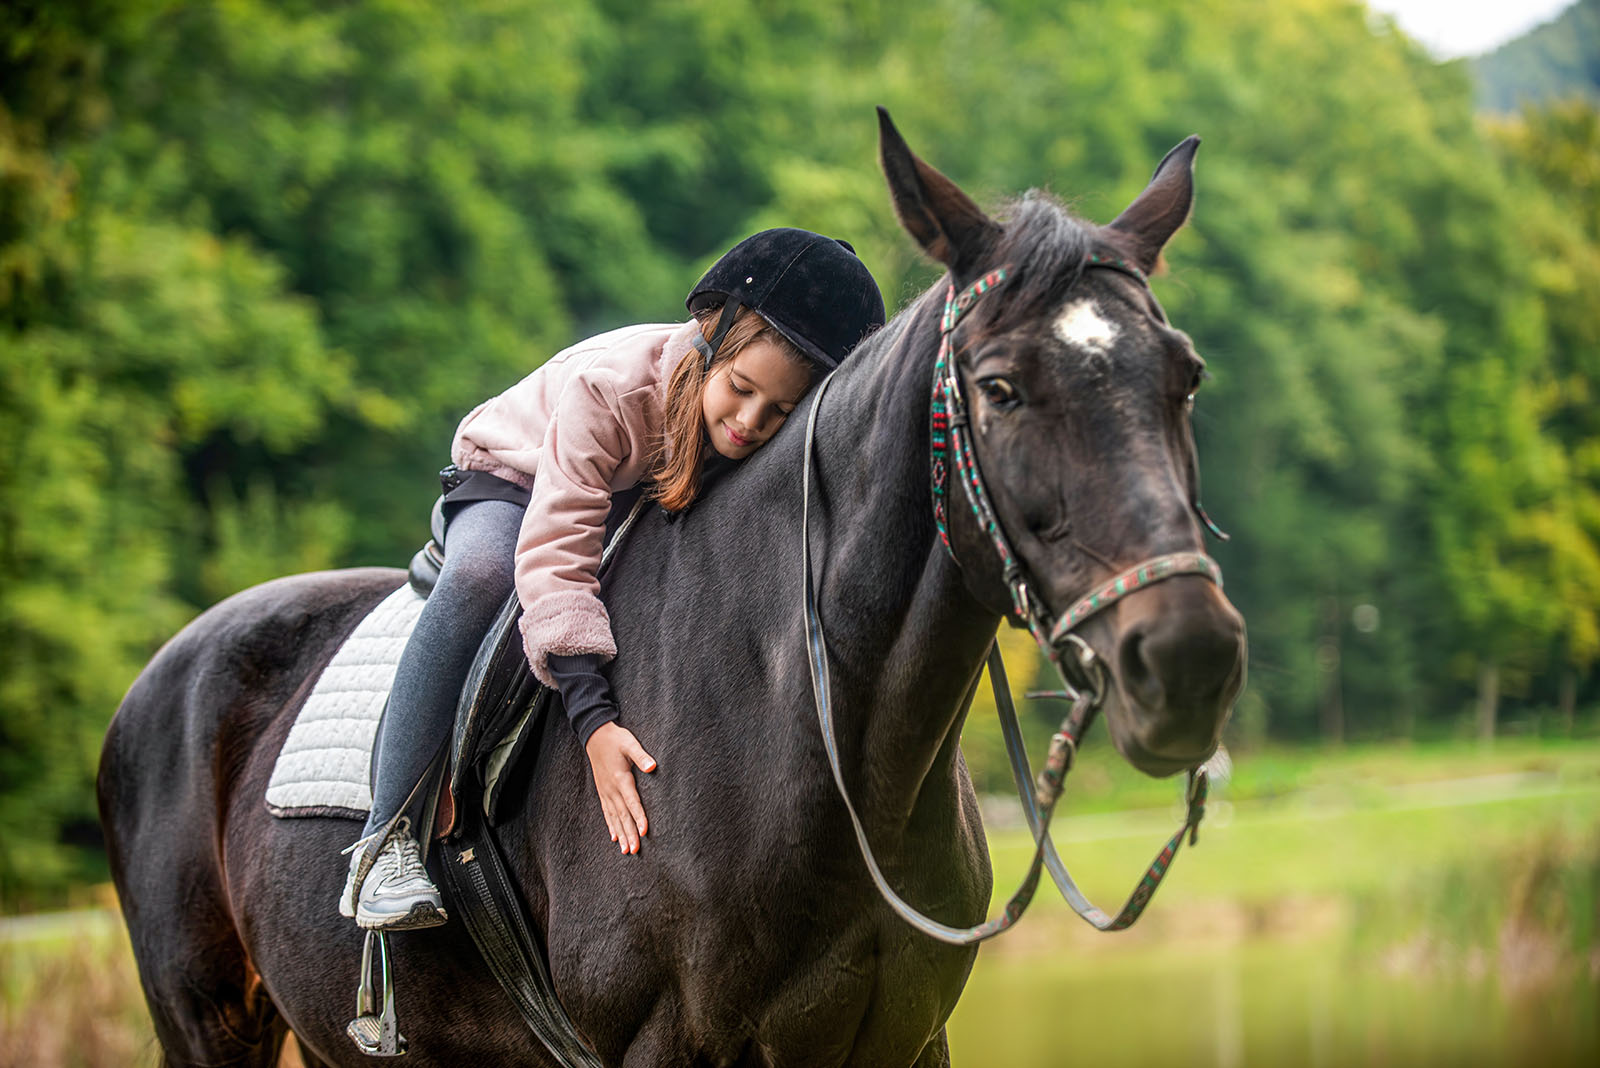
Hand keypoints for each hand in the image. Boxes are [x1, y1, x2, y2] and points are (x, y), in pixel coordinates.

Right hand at [584, 722, 656, 853]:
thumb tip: (652, 766)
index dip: (639, 817)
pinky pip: (606, 812)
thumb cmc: (615, 739)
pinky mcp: (602, 791)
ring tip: (626, 850)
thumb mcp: (630, 743)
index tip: (644, 831)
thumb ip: (641, 756)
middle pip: (622, 815)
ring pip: (614, 818)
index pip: (632, 802)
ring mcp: (605, 792)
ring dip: (621, 834)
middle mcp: (611, 789)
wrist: (595, 736)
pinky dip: (611, 826)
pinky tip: (614, 837)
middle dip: (629, 833)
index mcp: (621, 779)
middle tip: (635, 850)